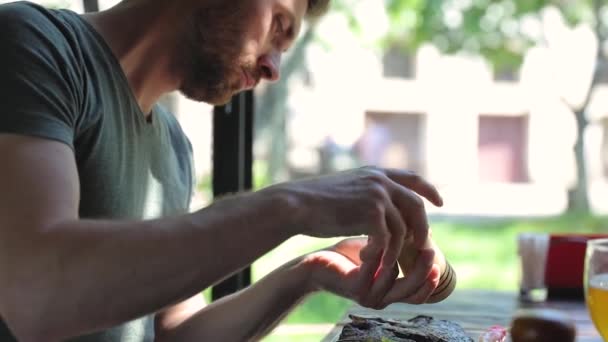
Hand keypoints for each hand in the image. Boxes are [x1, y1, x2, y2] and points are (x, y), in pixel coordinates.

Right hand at [274, 166, 442, 267]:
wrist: (296, 204)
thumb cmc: (314, 202)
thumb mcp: (346, 189)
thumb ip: (365, 193)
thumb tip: (377, 206)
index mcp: (375, 174)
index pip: (411, 178)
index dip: (428, 190)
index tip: (439, 202)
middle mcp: (380, 181)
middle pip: (415, 205)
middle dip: (422, 227)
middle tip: (422, 245)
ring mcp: (377, 195)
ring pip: (402, 228)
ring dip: (397, 250)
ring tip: (385, 263)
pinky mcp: (371, 212)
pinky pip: (388, 239)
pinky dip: (382, 254)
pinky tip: (367, 260)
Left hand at [303, 238, 439, 308]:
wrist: (313, 263)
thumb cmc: (346, 255)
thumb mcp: (379, 250)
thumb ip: (398, 247)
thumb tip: (424, 229)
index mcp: (389, 293)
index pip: (418, 294)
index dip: (430, 279)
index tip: (435, 255)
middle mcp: (381, 299)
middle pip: (411, 292)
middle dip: (423, 271)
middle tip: (430, 250)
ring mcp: (368, 296)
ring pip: (395, 281)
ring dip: (403, 260)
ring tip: (408, 239)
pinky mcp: (355, 288)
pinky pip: (375, 271)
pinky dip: (382, 254)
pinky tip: (384, 237)